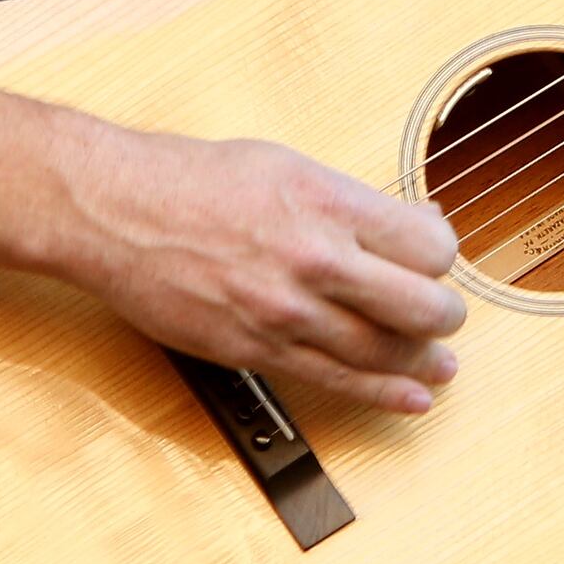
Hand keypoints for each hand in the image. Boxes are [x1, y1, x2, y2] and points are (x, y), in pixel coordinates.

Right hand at [0, 91, 466, 411]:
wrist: (115, 211)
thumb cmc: (193, 179)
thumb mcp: (287, 165)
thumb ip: (350, 201)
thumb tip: (409, 222)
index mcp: (330, 203)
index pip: (429, 245)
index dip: (444, 257)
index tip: (437, 261)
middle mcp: (317, 258)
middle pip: (422, 305)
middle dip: (445, 315)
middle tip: (447, 317)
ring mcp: (287, 309)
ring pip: (385, 351)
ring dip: (423, 362)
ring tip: (442, 366)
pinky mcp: (256, 348)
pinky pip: (337, 380)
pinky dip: (383, 393)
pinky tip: (410, 398)